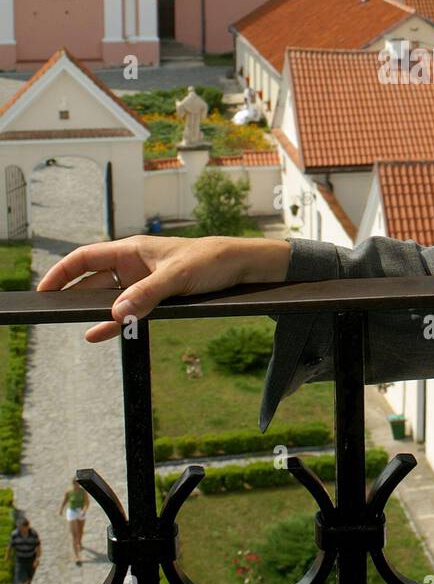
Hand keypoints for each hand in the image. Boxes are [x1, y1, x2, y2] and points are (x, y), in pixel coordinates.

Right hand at [36, 235, 292, 342]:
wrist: (238, 268)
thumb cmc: (209, 261)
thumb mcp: (178, 277)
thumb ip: (147, 294)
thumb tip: (117, 314)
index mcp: (132, 250)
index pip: (86, 257)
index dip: (63, 271)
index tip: (44, 288)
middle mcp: (132, 265)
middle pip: (92, 280)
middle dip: (72, 294)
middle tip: (51, 311)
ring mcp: (142, 283)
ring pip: (109, 298)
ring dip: (94, 311)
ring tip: (72, 324)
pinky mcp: (154, 298)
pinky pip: (128, 311)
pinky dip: (115, 322)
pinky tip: (99, 333)